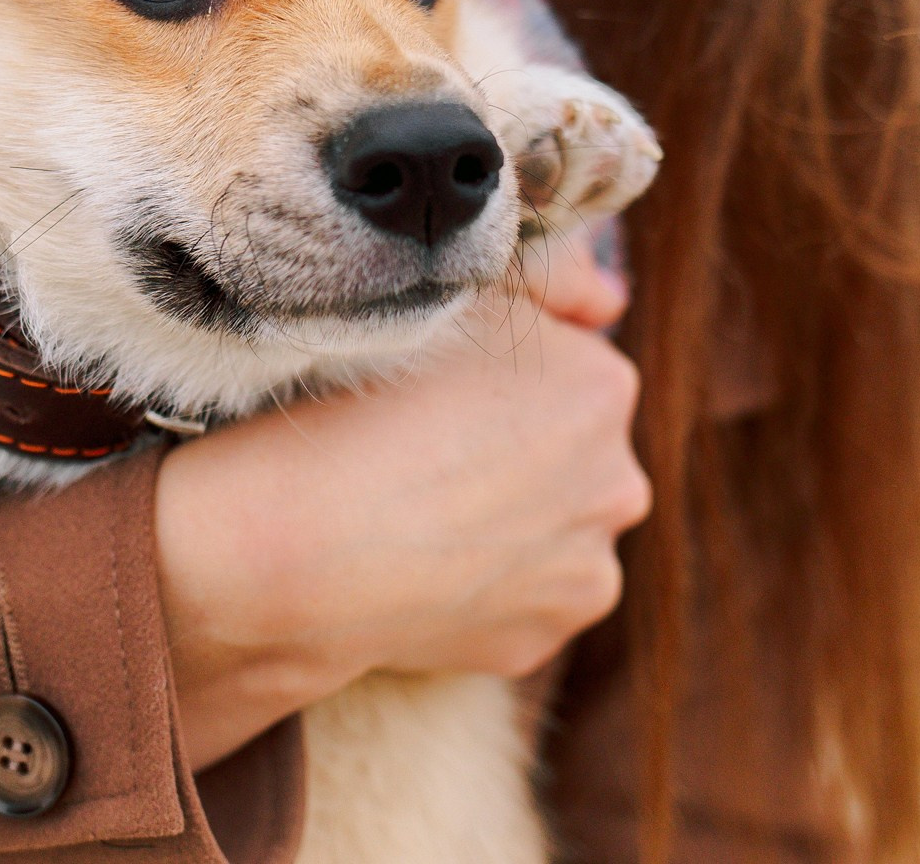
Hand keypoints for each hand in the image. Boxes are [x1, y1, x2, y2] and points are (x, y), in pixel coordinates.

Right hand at [155, 241, 647, 768]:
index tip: (438, 395)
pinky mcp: (541, 642)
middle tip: (426, 454)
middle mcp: (619, 485)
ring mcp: (585, 573)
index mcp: (604, 388)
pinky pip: (518, 604)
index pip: (564, 376)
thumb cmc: (359, 398)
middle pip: (572, 460)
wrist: (299, 536)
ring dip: (509, 529)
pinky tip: (419, 570)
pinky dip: (480, 592)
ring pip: (553, 537)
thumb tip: (611, 304)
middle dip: (520, 459)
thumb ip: (556, 278)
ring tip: (420, 516)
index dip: (498, 383)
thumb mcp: (456, 295)